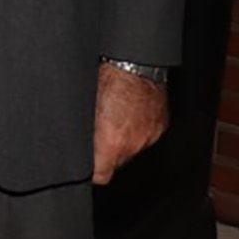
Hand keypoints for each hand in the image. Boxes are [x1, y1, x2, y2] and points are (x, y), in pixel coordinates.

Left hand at [92, 62, 167, 184]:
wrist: (134, 63)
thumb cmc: (106, 79)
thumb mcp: (85, 108)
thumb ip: (86, 134)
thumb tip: (78, 145)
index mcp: (112, 141)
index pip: (101, 175)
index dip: (92, 173)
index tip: (86, 169)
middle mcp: (133, 143)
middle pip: (116, 162)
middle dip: (106, 152)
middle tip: (97, 135)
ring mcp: (150, 136)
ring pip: (131, 149)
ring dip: (122, 141)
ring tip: (114, 120)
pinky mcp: (160, 127)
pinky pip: (145, 136)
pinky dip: (136, 130)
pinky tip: (128, 115)